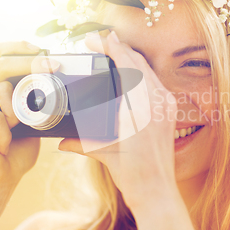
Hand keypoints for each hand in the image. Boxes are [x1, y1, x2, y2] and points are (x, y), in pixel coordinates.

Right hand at [0, 41, 58, 187]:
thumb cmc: (15, 151)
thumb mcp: (31, 119)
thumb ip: (34, 100)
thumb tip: (55, 80)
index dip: (17, 47)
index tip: (40, 49)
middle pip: (2, 64)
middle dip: (31, 63)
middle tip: (53, 66)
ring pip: (3, 89)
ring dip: (18, 113)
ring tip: (12, 132)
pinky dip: (8, 134)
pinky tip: (1, 146)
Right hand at [59, 31, 179, 209]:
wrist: (157, 191)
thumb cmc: (132, 175)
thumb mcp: (104, 154)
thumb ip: (81, 143)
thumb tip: (60, 140)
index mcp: (139, 108)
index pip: (125, 64)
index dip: (109, 47)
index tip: (93, 39)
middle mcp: (156, 101)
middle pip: (137, 61)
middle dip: (117, 47)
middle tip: (97, 41)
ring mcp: (165, 104)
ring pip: (147, 69)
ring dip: (129, 57)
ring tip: (110, 51)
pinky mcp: (169, 110)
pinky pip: (154, 81)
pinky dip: (139, 71)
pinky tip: (128, 71)